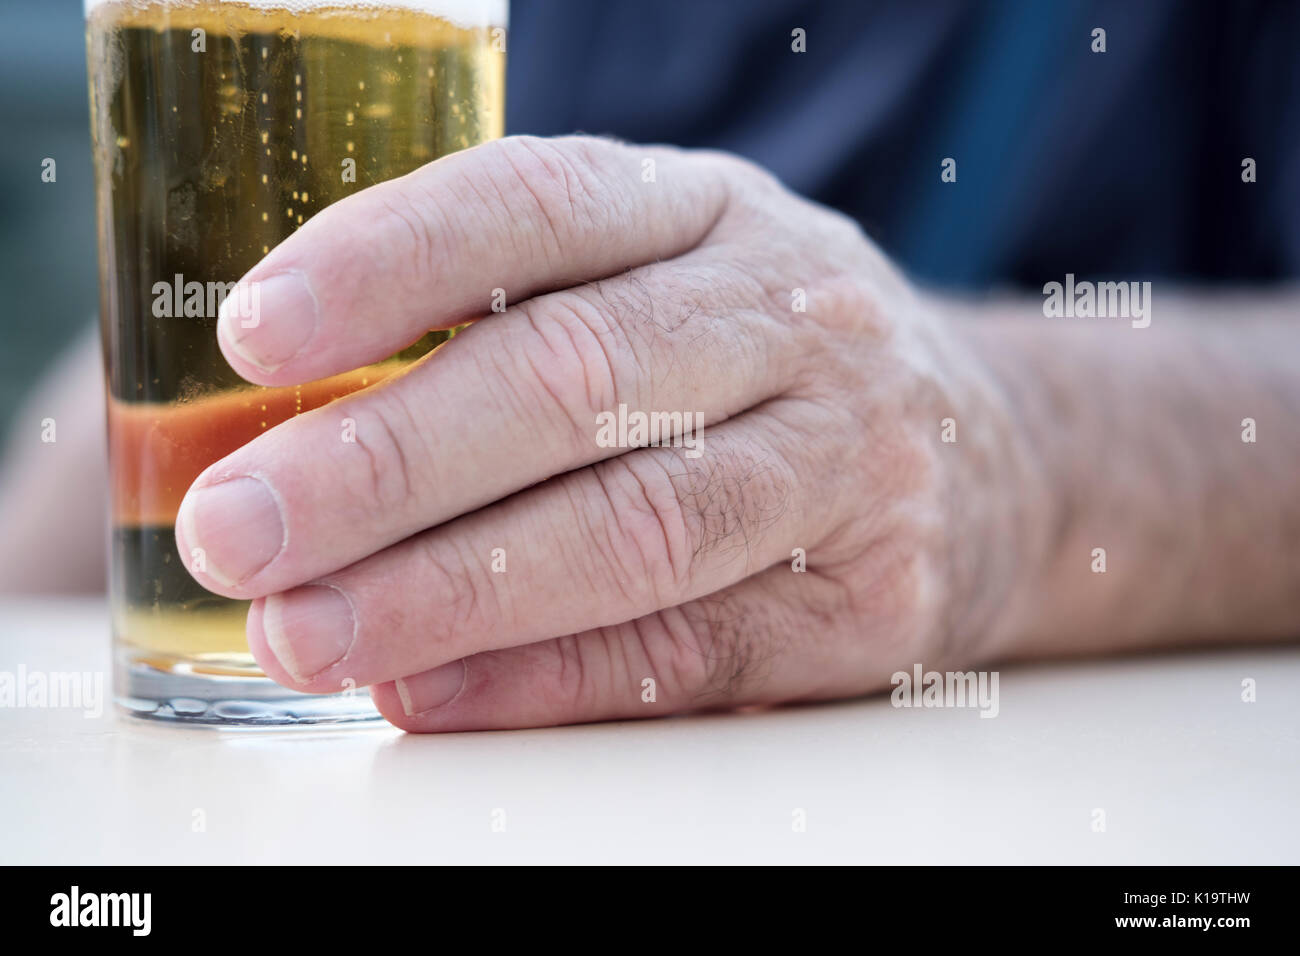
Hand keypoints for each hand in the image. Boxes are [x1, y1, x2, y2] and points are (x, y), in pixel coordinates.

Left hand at [177, 135, 1042, 730]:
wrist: (992, 452)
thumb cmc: (770, 360)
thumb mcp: (667, 280)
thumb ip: (510, 325)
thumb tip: (289, 431)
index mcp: (707, 213)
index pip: (538, 203)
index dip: (390, 262)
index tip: (255, 338)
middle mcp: (790, 315)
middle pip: (578, 376)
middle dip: (389, 462)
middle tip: (242, 530)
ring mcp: (848, 459)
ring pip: (638, 524)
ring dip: (451, 591)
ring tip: (308, 631)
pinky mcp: (869, 600)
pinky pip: (691, 645)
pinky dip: (546, 677)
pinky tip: (432, 692)